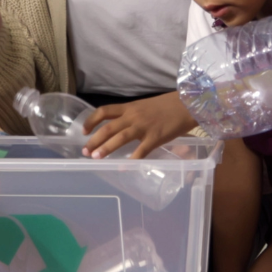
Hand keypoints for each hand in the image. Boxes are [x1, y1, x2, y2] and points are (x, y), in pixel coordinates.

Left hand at [82, 92, 196, 159]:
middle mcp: (133, 116)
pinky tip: (124, 168)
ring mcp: (144, 127)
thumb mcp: (145, 106)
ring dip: (106, 148)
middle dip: (94, 140)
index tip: (83, 131)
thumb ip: (133, 115)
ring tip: (96, 158)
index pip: (104, 111)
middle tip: (85, 151)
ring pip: (119, 138)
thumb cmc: (168, 105)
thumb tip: (122, 126)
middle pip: (108, 127)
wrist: (188, 103)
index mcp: (130, 107)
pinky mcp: (155, 137)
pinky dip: (131, 160)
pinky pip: (140, 151)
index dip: (91, 121)